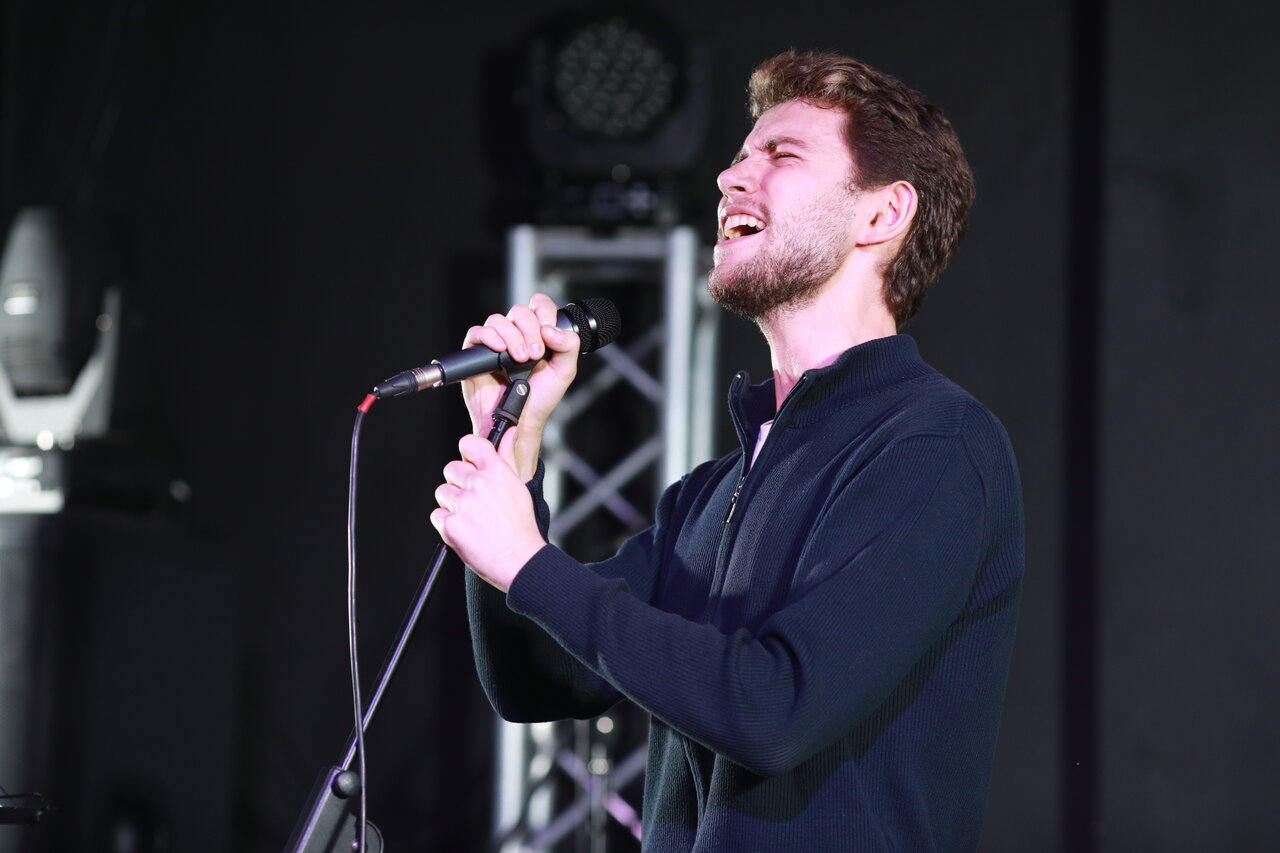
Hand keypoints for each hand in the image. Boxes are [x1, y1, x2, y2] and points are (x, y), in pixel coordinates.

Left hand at [432, 432, 546, 591]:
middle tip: (474, 502)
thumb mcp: (518, 486)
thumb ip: (507, 456)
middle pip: (451, 469)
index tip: (470, 461)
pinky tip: (465, 531)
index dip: (467, 453)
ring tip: (472, 519)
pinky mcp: (450, 524)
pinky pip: (437, 515)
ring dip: (452, 504)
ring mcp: (463, 504)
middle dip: (459, 484)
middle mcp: (478, 484)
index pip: (469, 443)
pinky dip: (447, 524)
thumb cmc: (521, 527)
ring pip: (443, 493)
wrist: (520, 560)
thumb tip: (508, 433)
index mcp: (497, 472)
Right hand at [460, 293, 581, 480]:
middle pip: (519, 311)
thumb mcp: (564, 371)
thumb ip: (568, 346)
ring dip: (512, 336)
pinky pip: (477, 333)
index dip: (544, 311)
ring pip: (498, 320)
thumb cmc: (540, 397)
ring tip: (520, 359)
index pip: (539, 305)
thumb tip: (550, 329)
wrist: (521, 420)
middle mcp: (515, 334)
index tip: (548, 330)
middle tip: (535, 353)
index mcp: (537, 334)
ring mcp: (495, 343)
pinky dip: (489, 337)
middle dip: (529, 330)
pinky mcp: (476, 354)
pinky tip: (500, 351)